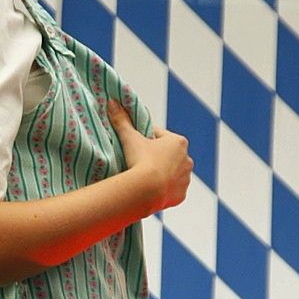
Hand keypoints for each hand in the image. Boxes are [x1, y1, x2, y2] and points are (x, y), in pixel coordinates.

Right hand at [108, 97, 192, 212]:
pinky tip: (152, 190)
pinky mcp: (181, 195)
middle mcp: (187, 159)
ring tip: (145, 178)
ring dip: (162, 174)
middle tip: (139, 162)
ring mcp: (186, 179)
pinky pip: (173, 191)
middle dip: (156, 157)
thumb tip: (112, 102)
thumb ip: (122, 121)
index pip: (160, 136)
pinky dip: (164, 190)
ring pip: (173, 174)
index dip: (147, 139)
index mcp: (178, 142)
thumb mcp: (130, 138)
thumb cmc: (141, 161)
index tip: (136, 145)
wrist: (147, 191)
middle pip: (168, 155)